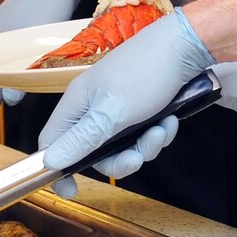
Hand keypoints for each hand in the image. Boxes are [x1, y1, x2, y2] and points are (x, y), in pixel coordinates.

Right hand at [38, 10, 214, 180]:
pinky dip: (158, 132)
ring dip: (146, 145)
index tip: (72, 190)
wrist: (187, 46)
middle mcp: (95, 106)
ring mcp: (119, 107)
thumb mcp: (112, 112)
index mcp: (78, 103)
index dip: (58, 167)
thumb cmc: (145, 72)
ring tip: (162, 128)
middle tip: (139, 155)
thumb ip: (82, 138)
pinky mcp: (142, 108)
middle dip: (121, 159)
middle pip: (95, 152)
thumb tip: (49, 160)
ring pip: (124, 146)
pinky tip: (170, 119)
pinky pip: (143, 135)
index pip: (52, 141)